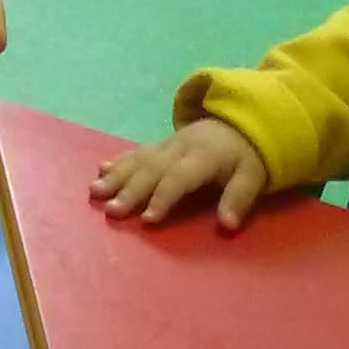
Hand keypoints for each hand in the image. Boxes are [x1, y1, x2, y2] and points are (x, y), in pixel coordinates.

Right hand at [91, 119, 269, 229]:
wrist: (240, 123)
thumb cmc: (245, 158)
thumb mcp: (253, 177)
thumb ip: (239, 198)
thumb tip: (228, 224)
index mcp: (203, 156)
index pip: (179, 177)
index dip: (163, 197)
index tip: (148, 219)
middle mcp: (179, 148)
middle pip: (151, 169)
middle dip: (130, 190)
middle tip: (112, 211)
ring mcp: (166, 144)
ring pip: (138, 159)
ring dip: (115, 176)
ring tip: (95, 191)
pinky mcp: (159, 144)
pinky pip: (136, 151)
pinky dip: (117, 161)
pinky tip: (100, 170)